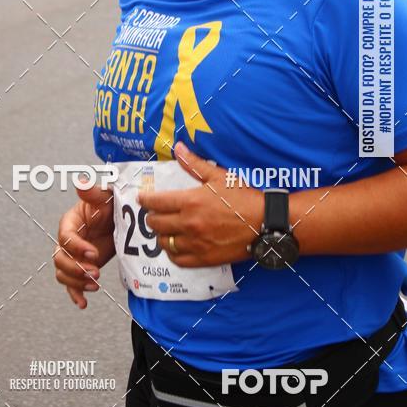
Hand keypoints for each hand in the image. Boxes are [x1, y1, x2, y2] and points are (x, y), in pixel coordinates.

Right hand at [54, 179, 114, 308]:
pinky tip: (83, 303)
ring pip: (63, 273)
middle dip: (76, 269)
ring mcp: (73, 256)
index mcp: (70, 223)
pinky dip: (75, 294)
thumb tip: (81, 182)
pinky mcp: (81, 267)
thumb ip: (92, 192)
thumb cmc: (111, 204)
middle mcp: (67, 241)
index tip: (94, 253)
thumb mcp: (104, 197)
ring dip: (76, 282)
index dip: (77, 248)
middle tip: (97, 272)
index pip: (66, 238)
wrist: (121, 217)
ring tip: (95, 284)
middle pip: (60, 260)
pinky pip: (70, 284)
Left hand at [138, 142, 263, 267]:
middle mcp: (189, 224)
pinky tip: (175, 246)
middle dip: (151, 217)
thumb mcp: (219, 176)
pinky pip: (178, 259)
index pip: (156, 202)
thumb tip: (178, 147)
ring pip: (164, 242)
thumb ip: (194, 164)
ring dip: (162, 235)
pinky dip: (172, 252)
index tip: (142, 198)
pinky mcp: (204, 258)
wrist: (265, 223)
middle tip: (154, 213)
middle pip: (155, 223)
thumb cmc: (243, 197)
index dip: (145, 199)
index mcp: (190, 202)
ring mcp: (195, 244)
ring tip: (166, 229)